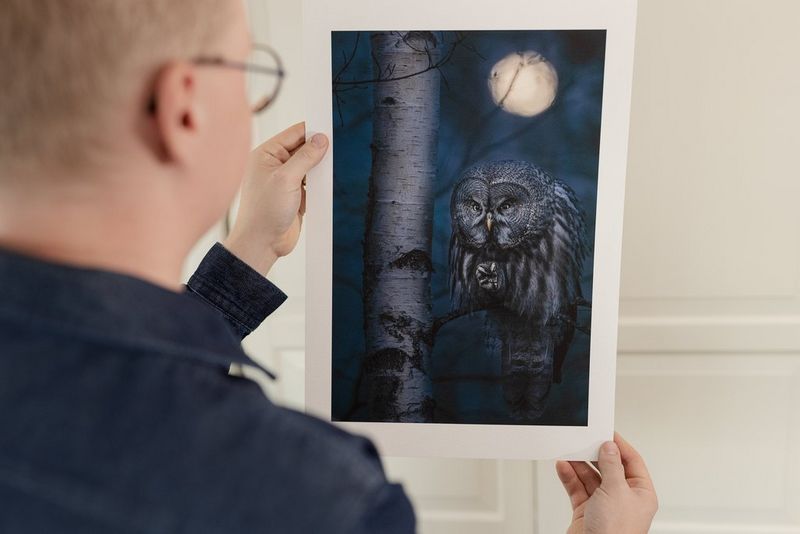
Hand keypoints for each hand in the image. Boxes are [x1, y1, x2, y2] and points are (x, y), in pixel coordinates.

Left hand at [223, 122, 328, 275]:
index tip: (331, 129)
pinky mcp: (295, 196)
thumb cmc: (263, 212)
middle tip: (334, 152)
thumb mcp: (286, 179)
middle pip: (304, 149)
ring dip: (320, 170)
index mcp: (266, 154)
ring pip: (310, 167)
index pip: (294, 133)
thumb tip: (321, 140)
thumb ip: (305, 157)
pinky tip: (326, 188)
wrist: (262, 244)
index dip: (313, 130)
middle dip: (319, 151)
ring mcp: (285, 181)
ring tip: (329, 172)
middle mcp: (275, 165)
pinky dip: (320, 185)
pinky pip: (313, 184)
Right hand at [555, 432, 657, 533]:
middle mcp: (623, 498)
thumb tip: (610, 447)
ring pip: (590, 477)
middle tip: (584, 440)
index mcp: (640, 493)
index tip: (606, 432)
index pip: (632, 461)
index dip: (619, 445)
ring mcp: (604, 505)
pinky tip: (563, 467)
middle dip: (594, 454)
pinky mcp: (586, 511)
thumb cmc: (616, 532)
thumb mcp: (616, 490)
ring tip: (569, 452)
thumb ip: (611, 465)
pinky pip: (577, 488)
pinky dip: (569, 477)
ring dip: (578, 464)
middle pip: (608, 468)